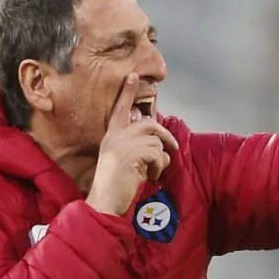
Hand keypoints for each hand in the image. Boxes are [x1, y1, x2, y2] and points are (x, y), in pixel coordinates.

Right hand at [87, 73, 178, 215]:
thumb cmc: (117, 187)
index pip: (120, 110)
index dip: (128, 93)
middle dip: (165, 135)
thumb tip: (162, 151)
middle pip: (149, 123)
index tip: (134, 75)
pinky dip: (159, 166)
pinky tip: (151, 176)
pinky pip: (157, 153)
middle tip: (173, 148)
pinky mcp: (132, 154)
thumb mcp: (129, 164)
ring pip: (156, 141)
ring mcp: (122, 144)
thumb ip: (141, 152)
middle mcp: (116, 137)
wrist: (105, 202)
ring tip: (152, 172)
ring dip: (160, 159)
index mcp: (111, 137)